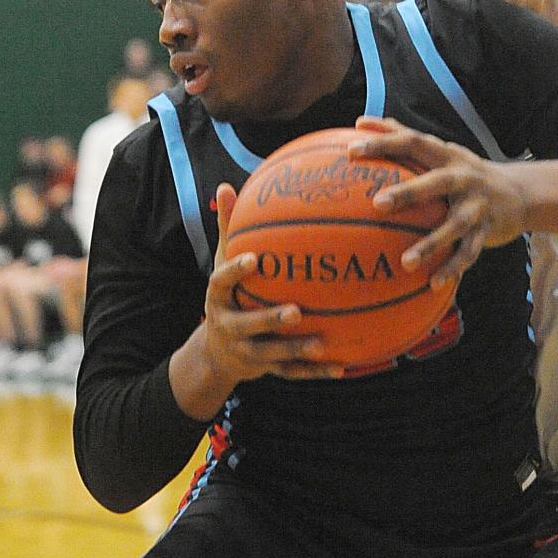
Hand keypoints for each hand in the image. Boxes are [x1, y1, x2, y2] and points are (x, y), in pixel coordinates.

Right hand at [202, 183, 343, 383]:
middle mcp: (229, 326)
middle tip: (295, 311)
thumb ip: (228, 228)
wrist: (216, 353)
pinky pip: (291, 372)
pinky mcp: (265, 369)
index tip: (255, 259)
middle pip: (247, 324)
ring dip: (295, 350)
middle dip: (269, 320)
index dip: (235, 271)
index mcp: (218, 297)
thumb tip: (227, 185)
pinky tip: (342, 366)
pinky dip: (315, 371)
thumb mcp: (223, 262)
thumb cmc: (230, 293)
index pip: (221, 281)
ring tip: (321, 343)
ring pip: (270, 354)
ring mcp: (246, 350)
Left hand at [350, 117, 527, 287]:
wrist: (521, 192)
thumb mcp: (441, 151)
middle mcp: (464, 176)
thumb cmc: (465, 171)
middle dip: (408, 193)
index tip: (352, 150)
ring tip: (405, 263)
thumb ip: (405, 137)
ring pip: (455, 226)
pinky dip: (452, 268)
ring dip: (431, 244)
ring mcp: (478, 205)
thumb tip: (360, 121)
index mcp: (447, 155)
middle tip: (377, 204)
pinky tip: (432, 284)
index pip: (413, 142)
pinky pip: (469, 252)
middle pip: (436, 182)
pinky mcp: (488, 230)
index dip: (384, 143)